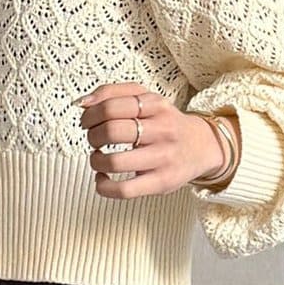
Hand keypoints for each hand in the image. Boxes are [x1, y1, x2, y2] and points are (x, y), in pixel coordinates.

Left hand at [75, 83, 229, 198]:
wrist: (201, 147)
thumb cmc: (165, 123)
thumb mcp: (146, 98)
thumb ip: (113, 93)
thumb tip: (82, 102)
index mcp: (155, 105)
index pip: (112, 106)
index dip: (90, 115)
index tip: (87, 121)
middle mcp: (161, 130)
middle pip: (111, 131)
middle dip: (92, 136)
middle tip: (94, 139)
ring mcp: (162, 158)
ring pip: (114, 162)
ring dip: (95, 160)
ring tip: (98, 158)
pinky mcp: (160, 183)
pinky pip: (124, 190)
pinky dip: (103, 186)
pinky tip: (103, 178)